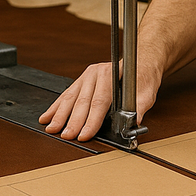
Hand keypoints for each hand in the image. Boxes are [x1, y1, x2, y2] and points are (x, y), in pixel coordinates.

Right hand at [38, 62, 157, 141]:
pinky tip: (47, 116)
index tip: (84, 134)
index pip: (99, 102)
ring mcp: (87, 76)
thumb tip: (132, 125)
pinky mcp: (82, 81)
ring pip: (70, 98)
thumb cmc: (143, 76)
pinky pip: (66, 94)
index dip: (90, 120)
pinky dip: (56, 107)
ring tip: (52, 128)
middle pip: (82, 101)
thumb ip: (139, 108)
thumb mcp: (147, 93)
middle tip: (66, 135)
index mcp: (110, 75)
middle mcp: (96, 74)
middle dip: (73, 121)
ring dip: (60, 115)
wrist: (141, 60)